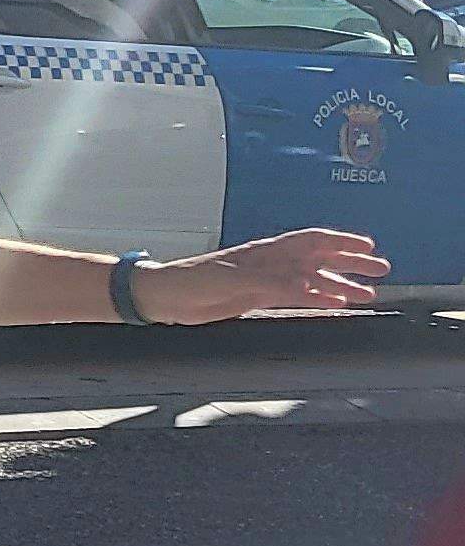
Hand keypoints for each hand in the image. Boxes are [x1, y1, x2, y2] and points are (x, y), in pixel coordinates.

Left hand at [147, 229, 386, 322]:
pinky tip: (335, 304)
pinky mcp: (256, 296)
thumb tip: (308, 282)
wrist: (164, 297)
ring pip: (312, 279)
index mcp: (266, 251)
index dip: (341, 242)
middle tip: (380, 269)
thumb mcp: (233, 279)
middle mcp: (270, 262)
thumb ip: (270, 281)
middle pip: (319, 258)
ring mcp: (265, 279)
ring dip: (340, 284)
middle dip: (350, 262)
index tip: (369, 247)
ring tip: (367, 294)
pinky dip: (317, 298)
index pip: (312, 241)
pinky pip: (295, 296)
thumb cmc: (191, 280)